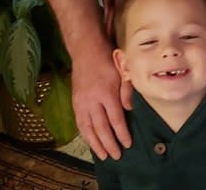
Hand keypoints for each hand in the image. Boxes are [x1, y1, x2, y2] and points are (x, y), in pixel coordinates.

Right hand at [71, 44, 131, 159]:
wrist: (86, 50)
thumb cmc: (109, 59)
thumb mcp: (123, 71)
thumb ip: (127, 90)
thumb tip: (130, 109)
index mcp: (106, 92)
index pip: (115, 118)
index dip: (121, 133)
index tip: (127, 143)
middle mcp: (92, 100)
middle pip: (101, 128)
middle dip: (109, 143)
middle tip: (117, 155)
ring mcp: (81, 102)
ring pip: (88, 129)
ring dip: (96, 144)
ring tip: (103, 155)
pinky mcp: (75, 102)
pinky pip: (80, 123)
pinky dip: (86, 135)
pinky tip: (91, 141)